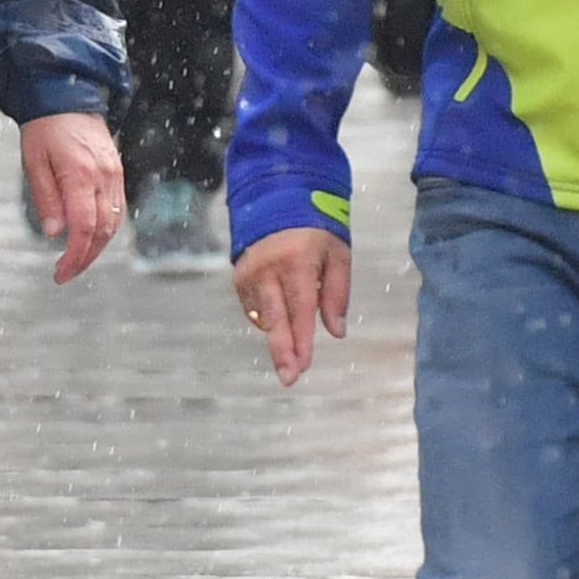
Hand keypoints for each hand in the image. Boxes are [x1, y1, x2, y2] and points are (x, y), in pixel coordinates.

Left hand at [22, 112, 123, 281]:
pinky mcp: (116, 173)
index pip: (84, 228)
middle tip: (65, 273)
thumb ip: (46, 198)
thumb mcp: (33, 162)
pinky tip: (89, 238)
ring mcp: (114, 175)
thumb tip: (55, 234)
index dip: (74, 256)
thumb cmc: (44, 128)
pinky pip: (116, 210)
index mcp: (81, 175)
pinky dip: (105, 229)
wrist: (68, 96)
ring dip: (96, 247)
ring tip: (75, 260)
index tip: (60, 274)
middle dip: (85, 258)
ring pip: (113, 224)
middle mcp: (104, 177)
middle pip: (103, 231)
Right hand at [232, 225, 351, 386]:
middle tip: (288, 378)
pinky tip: (281, 319)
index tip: (303, 365)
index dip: (301, 340)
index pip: (300, 309)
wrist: (277, 199)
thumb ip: (337, 294)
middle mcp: (269, 269)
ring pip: (264, 317)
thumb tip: (336, 331)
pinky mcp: (240, 277)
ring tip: (290, 357)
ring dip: (278, 338)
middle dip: (282, 352)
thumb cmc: (315, 228)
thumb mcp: (338, 255)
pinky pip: (254, 308)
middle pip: (275, 319)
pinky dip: (269, 318)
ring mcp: (250, 273)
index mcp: (297, 262)